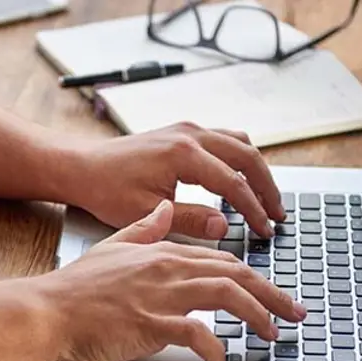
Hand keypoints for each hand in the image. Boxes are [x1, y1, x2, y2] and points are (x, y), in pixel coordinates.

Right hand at [33, 200, 305, 360]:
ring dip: (257, 316)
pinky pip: (196, 334)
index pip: (223, 260)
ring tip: (273, 334)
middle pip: (236, 275)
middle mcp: (168, 268)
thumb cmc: (77, 287)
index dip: (256, 277)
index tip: (275, 293)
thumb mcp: (114, 245)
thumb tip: (165, 210)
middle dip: (273, 295)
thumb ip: (145, 228)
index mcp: (164, 251)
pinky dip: (215, 349)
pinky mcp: (150, 324)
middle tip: (296, 314)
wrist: (48, 309)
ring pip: (226, 297)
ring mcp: (161, 295)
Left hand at [62, 122, 285, 239]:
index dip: (253, 209)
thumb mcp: (147, 213)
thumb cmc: (107, 190)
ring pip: (239, 144)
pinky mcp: (183, 132)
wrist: (83, 167)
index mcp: (183, 154)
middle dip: (267, 188)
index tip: (265, 230)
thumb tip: (224, 228)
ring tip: (267, 199)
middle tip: (278, 215)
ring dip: (257, 171)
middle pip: (247, 156)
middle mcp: (190, 135)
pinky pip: (225, 140)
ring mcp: (188, 129)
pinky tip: (243, 181)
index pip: (233, 183)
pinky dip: (240, 160)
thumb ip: (190, 220)